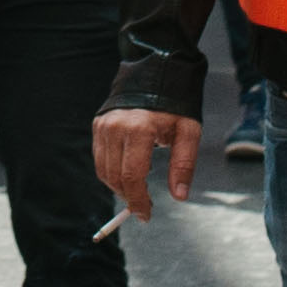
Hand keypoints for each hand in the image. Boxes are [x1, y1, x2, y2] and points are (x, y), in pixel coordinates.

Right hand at [91, 105, 200, 221]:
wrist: (157, 71)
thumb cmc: (176, 103)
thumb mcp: (188, 131)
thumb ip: (183, 164)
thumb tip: (180, 196)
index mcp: (140, 129)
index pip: (132, 176)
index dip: (138, 200)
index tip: (146, 215)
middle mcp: (116, 127)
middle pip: (115, 177)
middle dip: (129, 197)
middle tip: (144, 207)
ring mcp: (104, 125)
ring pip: (103, 170)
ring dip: (118, 187)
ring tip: (137, 191)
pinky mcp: (98, 124)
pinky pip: (99, 158)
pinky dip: (110, 172)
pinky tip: (127, 173)